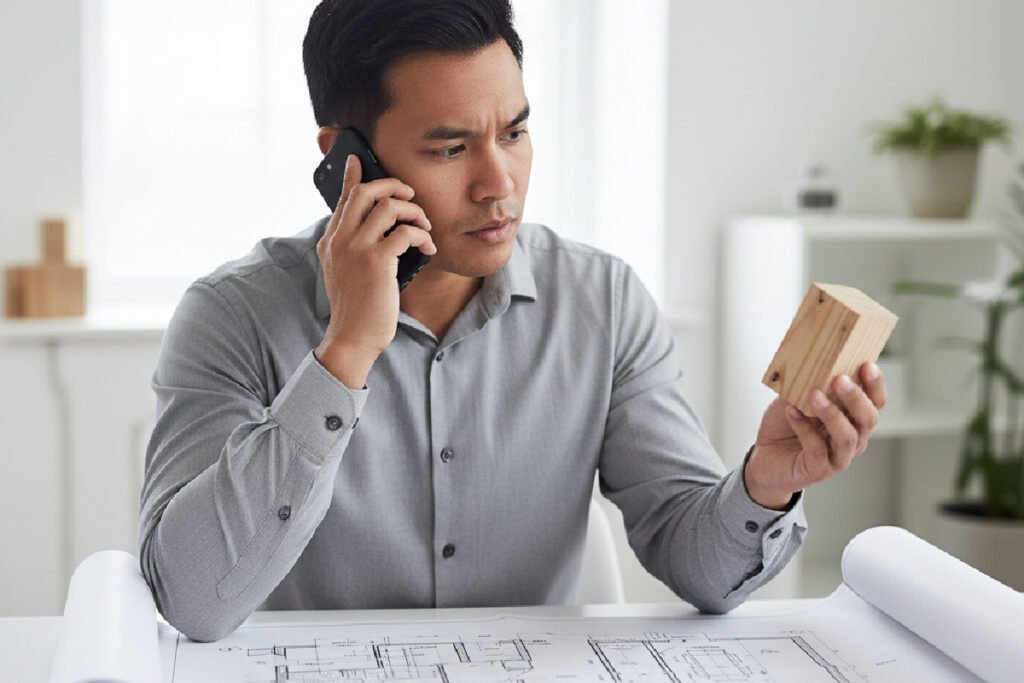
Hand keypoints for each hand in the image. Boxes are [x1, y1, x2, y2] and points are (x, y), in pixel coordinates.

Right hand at [315, 154, 435, 387]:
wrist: (353, 337)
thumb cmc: (357, 307)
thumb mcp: (346, 272)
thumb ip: (353, 247)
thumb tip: (372, 226)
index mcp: (330, 241)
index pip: (342, 198)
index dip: (353, 176)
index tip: (359, 159)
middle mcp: (339, 239)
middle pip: (364, 192)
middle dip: (392, 186)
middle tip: (410, 195)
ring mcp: (356, 249)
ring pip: (388, 207)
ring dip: (414, 212)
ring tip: (423, 227)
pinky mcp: (377, 261)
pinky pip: (404, 232)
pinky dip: (421, 235)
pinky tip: (428, 246)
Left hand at [744, 362, 887, 508]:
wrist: (764, 457)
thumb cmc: (785, 426)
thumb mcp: (795, 397)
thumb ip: (809, 383)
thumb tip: (814, 361)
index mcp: (853, 417)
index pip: (875, 401)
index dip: (875, 384)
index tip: (867, 365)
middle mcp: (853, 438)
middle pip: (868, 419)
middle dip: (856, 397)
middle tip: (840, 379)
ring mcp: (838, 456)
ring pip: (847, 437)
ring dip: (832, 414)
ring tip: (814, 395)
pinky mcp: (820, 470)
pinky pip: (817, 449)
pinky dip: (804, 429)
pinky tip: (792, 412)